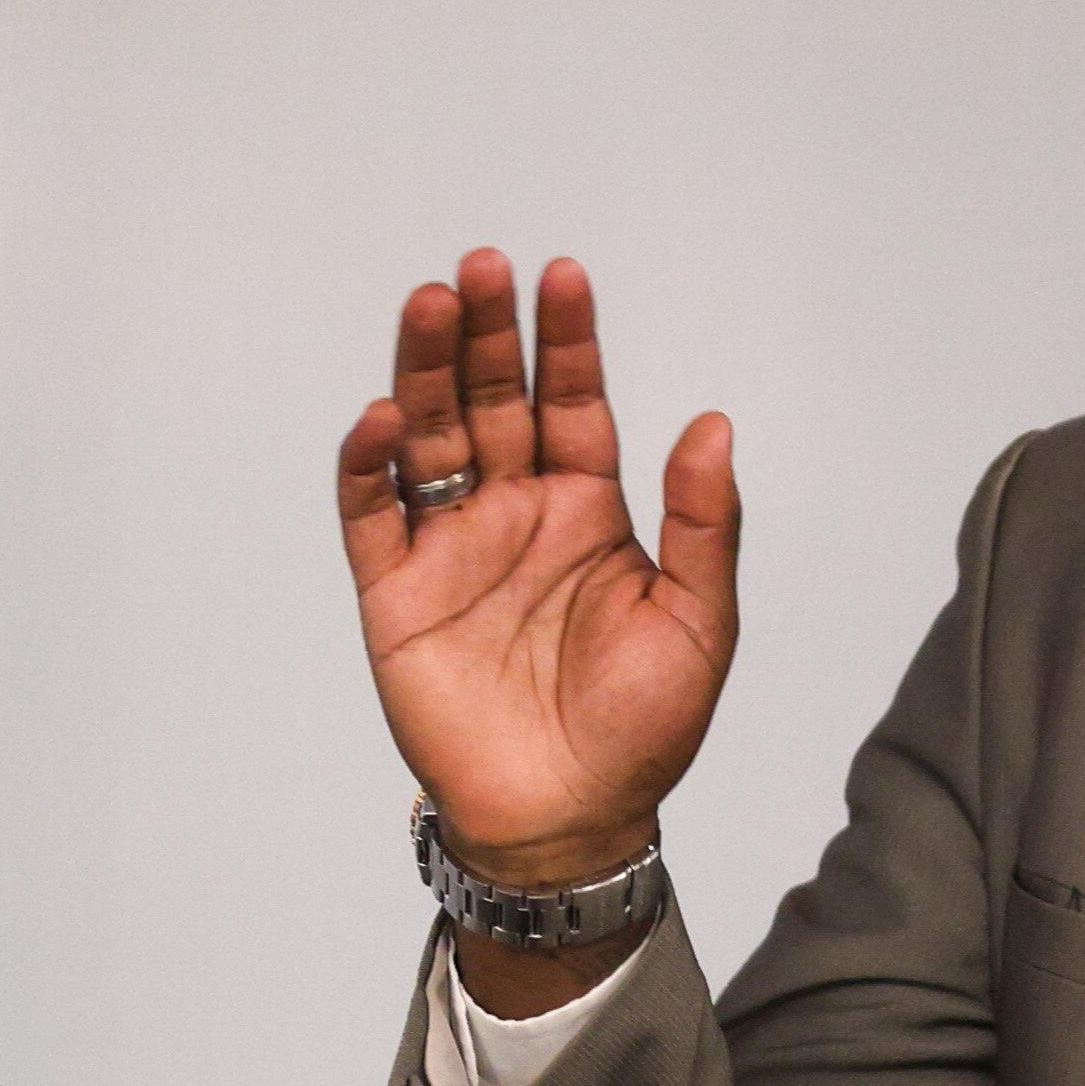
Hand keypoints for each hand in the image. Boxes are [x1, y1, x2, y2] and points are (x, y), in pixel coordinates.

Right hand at [337, 252, 736, 1007]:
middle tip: (480, 268)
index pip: (573, 404)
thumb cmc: (644, 729)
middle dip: (486, 334)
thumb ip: (700, 524)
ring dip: (424, 370)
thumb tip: (715, 424)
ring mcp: (452, 546)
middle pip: (494, 400)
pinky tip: (382, 418)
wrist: (572, 817)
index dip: (566, 342)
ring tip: (430, 304)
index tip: (563, 276)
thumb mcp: (698, 622)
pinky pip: (373, 513)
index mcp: (588, 511)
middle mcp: (516, 514)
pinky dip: (369, 464)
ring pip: (429, 436)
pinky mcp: (397, 590)